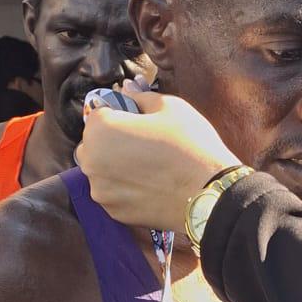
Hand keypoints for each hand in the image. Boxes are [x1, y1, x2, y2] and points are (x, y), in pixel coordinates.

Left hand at [78, 91, 239, 229]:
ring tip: (149, 167)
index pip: (99, 113)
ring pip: (101, 171)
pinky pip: (113, 193)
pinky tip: (150, 185)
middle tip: (145, 144)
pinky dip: (125, 188)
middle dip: (111, 140)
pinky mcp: (113, 212)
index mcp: (100, 129)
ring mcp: (100, 191)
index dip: (120, 114)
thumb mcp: (170, 107)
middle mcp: (91, 161)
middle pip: (94, 143)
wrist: (210, 194)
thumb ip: (140, 97)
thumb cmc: (191, 144)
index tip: (141, 121)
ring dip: (115, 166)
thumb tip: (126, 89)